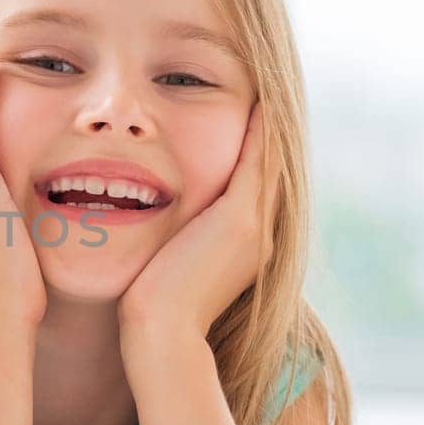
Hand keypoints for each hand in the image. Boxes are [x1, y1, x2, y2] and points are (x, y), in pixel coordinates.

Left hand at [116, 101, 273, 342]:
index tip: (252, 121)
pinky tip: (261, 101)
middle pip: (272, 172)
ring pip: (272, 163)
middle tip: (269, 96)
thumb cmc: (152, 308)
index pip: (256, 188)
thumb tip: (151, 229)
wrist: (162, 333)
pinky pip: (259, 161)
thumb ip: (174, 244)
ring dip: (272, 127)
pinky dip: (262, 132)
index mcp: (244, 245)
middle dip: (271, 135)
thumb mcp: (169, 267)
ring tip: (269, 91)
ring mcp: (254, 226)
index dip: (257, 154)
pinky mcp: (240, 218)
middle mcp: (259, 234)